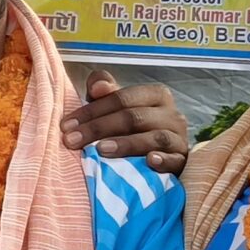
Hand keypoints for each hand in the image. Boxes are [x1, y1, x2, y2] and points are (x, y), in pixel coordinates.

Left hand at [63, 69, 189, 175]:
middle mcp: (172, 114)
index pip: (122, 98)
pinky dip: (163, 160)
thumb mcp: (115, 107)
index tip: (66, 126)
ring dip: (127, 144)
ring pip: (155, 137)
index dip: (92, 110)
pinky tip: (149, 162)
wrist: (161, 158)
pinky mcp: (183, 162)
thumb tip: (98, 87)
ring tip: (101, 150)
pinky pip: (176, 160)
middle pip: (134, 117)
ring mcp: (179, 139)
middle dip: (99, 128)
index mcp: (156, 95)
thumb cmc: (131, 129)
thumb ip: (103, 92)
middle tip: (72, 141)